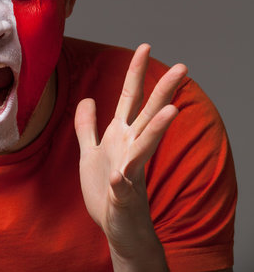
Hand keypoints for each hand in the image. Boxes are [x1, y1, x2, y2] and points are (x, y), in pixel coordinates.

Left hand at [75, 44, 186, 271]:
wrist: (116, 225)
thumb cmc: (105, 188)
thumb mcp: (90, 151)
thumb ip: (87, 126)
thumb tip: (88, 98)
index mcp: (121, 136)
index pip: (131, 99)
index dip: (135, 73)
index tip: (144, 46)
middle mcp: (130, 149)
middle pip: (147, 115)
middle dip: (163, 91)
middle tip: (183, 67)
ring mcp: (130, 173)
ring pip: (145, 148)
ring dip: (157, 130)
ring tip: (171, 112)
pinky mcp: (123, 198)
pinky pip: (123, 188)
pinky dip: (121, 182)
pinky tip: (118, 175)